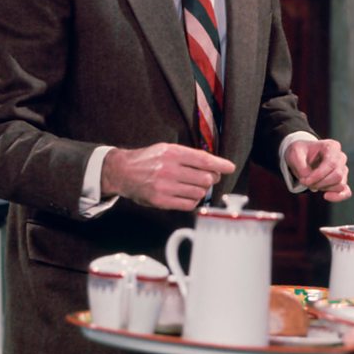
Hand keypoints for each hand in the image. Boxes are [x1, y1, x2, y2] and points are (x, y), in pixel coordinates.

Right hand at [101, 143, 235, 210]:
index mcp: (173, 153)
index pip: (204, 160)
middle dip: (210, 179)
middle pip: (205, 178)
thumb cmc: (149, 160)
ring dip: (200, 191)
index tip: (230, 168)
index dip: (220, 165)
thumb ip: (189, 156)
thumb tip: (214, 166)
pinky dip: (192, 201)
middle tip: (207, 178)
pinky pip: (188, 205)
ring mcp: (164, 186)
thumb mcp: (167, 149)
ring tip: (192, 186)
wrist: (123, 171)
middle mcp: (169, 169)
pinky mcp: (160, 201)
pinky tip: (187, 196)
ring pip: (199, 193)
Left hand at [285, 139, 351, 201]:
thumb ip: (301, 167)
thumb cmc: (300, 152)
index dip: (318, 175)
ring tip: (312, 184)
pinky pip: (346, 192)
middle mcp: (340, 157)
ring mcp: (343, 169)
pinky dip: (337, 196)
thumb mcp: (295, 154)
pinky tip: (326, 196)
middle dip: (320, 183)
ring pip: (340, 184)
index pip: (331, 163)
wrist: (301, 156)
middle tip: (306, 183)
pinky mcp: (341, 181)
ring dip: (324, 188)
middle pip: (337, 175)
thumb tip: (309, 181)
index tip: (303, 180)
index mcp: (332, 147)